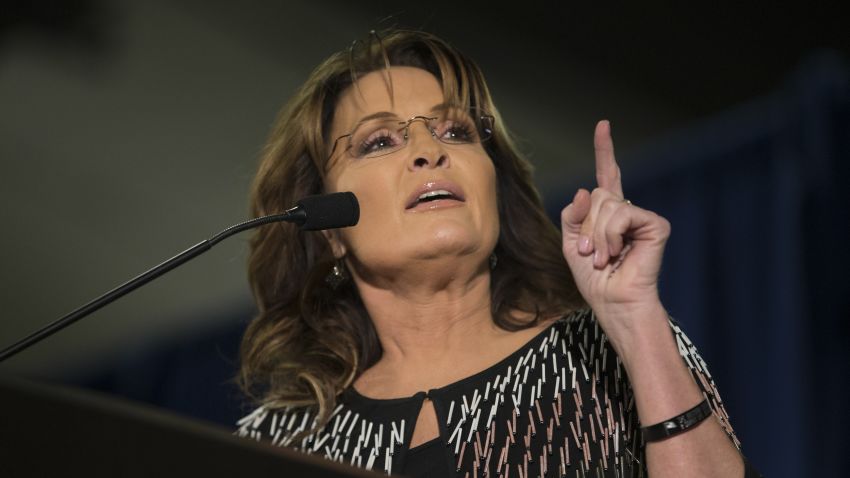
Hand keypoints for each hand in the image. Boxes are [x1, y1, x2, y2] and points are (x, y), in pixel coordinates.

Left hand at [560, 120, 670, 344]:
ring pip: (606, 204)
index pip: (608, 175)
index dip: (605, 150)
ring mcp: (642, 216)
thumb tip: (587, 190)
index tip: (603, 125)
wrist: (612, 301)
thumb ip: (573, 215)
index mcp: (608, 213)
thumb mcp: (571, 244)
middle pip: (596, 195)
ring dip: (597, 235)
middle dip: (586, 226)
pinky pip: (622, 215)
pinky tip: (618, 253)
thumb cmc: (594, 278)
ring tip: (605, 257)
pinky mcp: (655, 225)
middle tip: (593, 253)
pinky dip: (612, 236)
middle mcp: (626, 210)